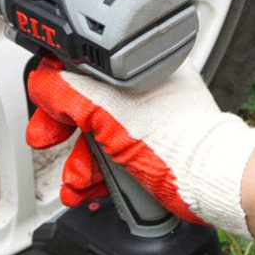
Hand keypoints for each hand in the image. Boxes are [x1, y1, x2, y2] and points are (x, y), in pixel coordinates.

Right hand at [24, 58, 254, 237]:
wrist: (212, 182)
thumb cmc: (179, 141)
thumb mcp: (108, 111)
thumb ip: (69, 93)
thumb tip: (42, 84)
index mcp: (139, 66)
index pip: (85, 65)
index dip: (57, 85)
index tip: (45, 106)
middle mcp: (145, 89)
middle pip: (86, 102)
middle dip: (61, 129)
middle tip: (45, 139)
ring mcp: (150, 120)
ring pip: (98, 134)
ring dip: (77, 161)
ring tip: (73, 181)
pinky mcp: (152, 150)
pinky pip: (114, 156)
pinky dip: (96, 174)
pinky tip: (86, 189)